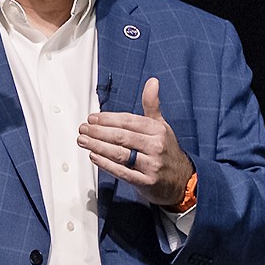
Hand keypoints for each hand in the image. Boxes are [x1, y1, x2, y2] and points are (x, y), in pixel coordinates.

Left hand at [78, 77, 193, 206]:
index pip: (129, 121)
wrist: (181, 180)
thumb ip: (152, 104)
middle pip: (122, 137)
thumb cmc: (167, 150)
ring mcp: (151, 165)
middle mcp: (156, 146)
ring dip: (98, 146)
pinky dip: (106, 164)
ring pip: (119, 153)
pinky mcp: (145, 182)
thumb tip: (152, 82)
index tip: (93, 118)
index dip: (108, 119)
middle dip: (99, 132)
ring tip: (84, 141)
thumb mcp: (162, 125)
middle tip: (84, 129)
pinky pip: (122, 172)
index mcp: (158, 130)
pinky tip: (94, 157)